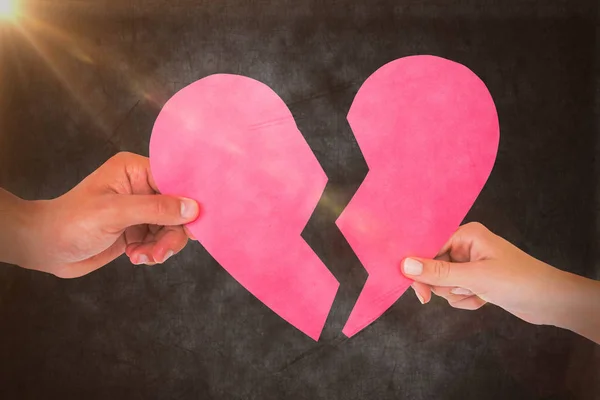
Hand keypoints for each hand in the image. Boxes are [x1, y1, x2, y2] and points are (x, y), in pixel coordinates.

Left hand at [14, 152, 199, 277]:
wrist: (45, 248)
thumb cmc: (72, 222)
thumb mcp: (115, 213)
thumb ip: (156, 209)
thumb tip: (193, 208)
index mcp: (135, 170)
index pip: (176, 180)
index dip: (189, 201)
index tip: (197, 224)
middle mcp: (142, 187)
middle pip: (178, 209)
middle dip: (172, 233)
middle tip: (161, 252)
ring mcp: (140, 210)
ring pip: (171, 228)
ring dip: (161, 246)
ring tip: (143, 257)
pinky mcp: (138, 230)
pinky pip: (160, 241)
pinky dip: (152, 252)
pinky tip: (135, 257)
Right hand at [401, 223, 599, 340]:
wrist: (551, 301)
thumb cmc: (518, 281)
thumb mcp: (475, 277)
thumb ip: (438, 273)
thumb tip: (404, 266)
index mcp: (466, 234)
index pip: (429, 247)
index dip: (420, 268)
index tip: (420, 292)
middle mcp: (466, 245)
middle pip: (434, 267)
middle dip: (446, 285)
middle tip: (462, 292)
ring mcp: (470, 263)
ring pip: (444, 282)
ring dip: (458, 294)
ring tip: (480, 294)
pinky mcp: (475, 279)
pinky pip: (455, 291)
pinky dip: (466, 299)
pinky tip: (484, 300)